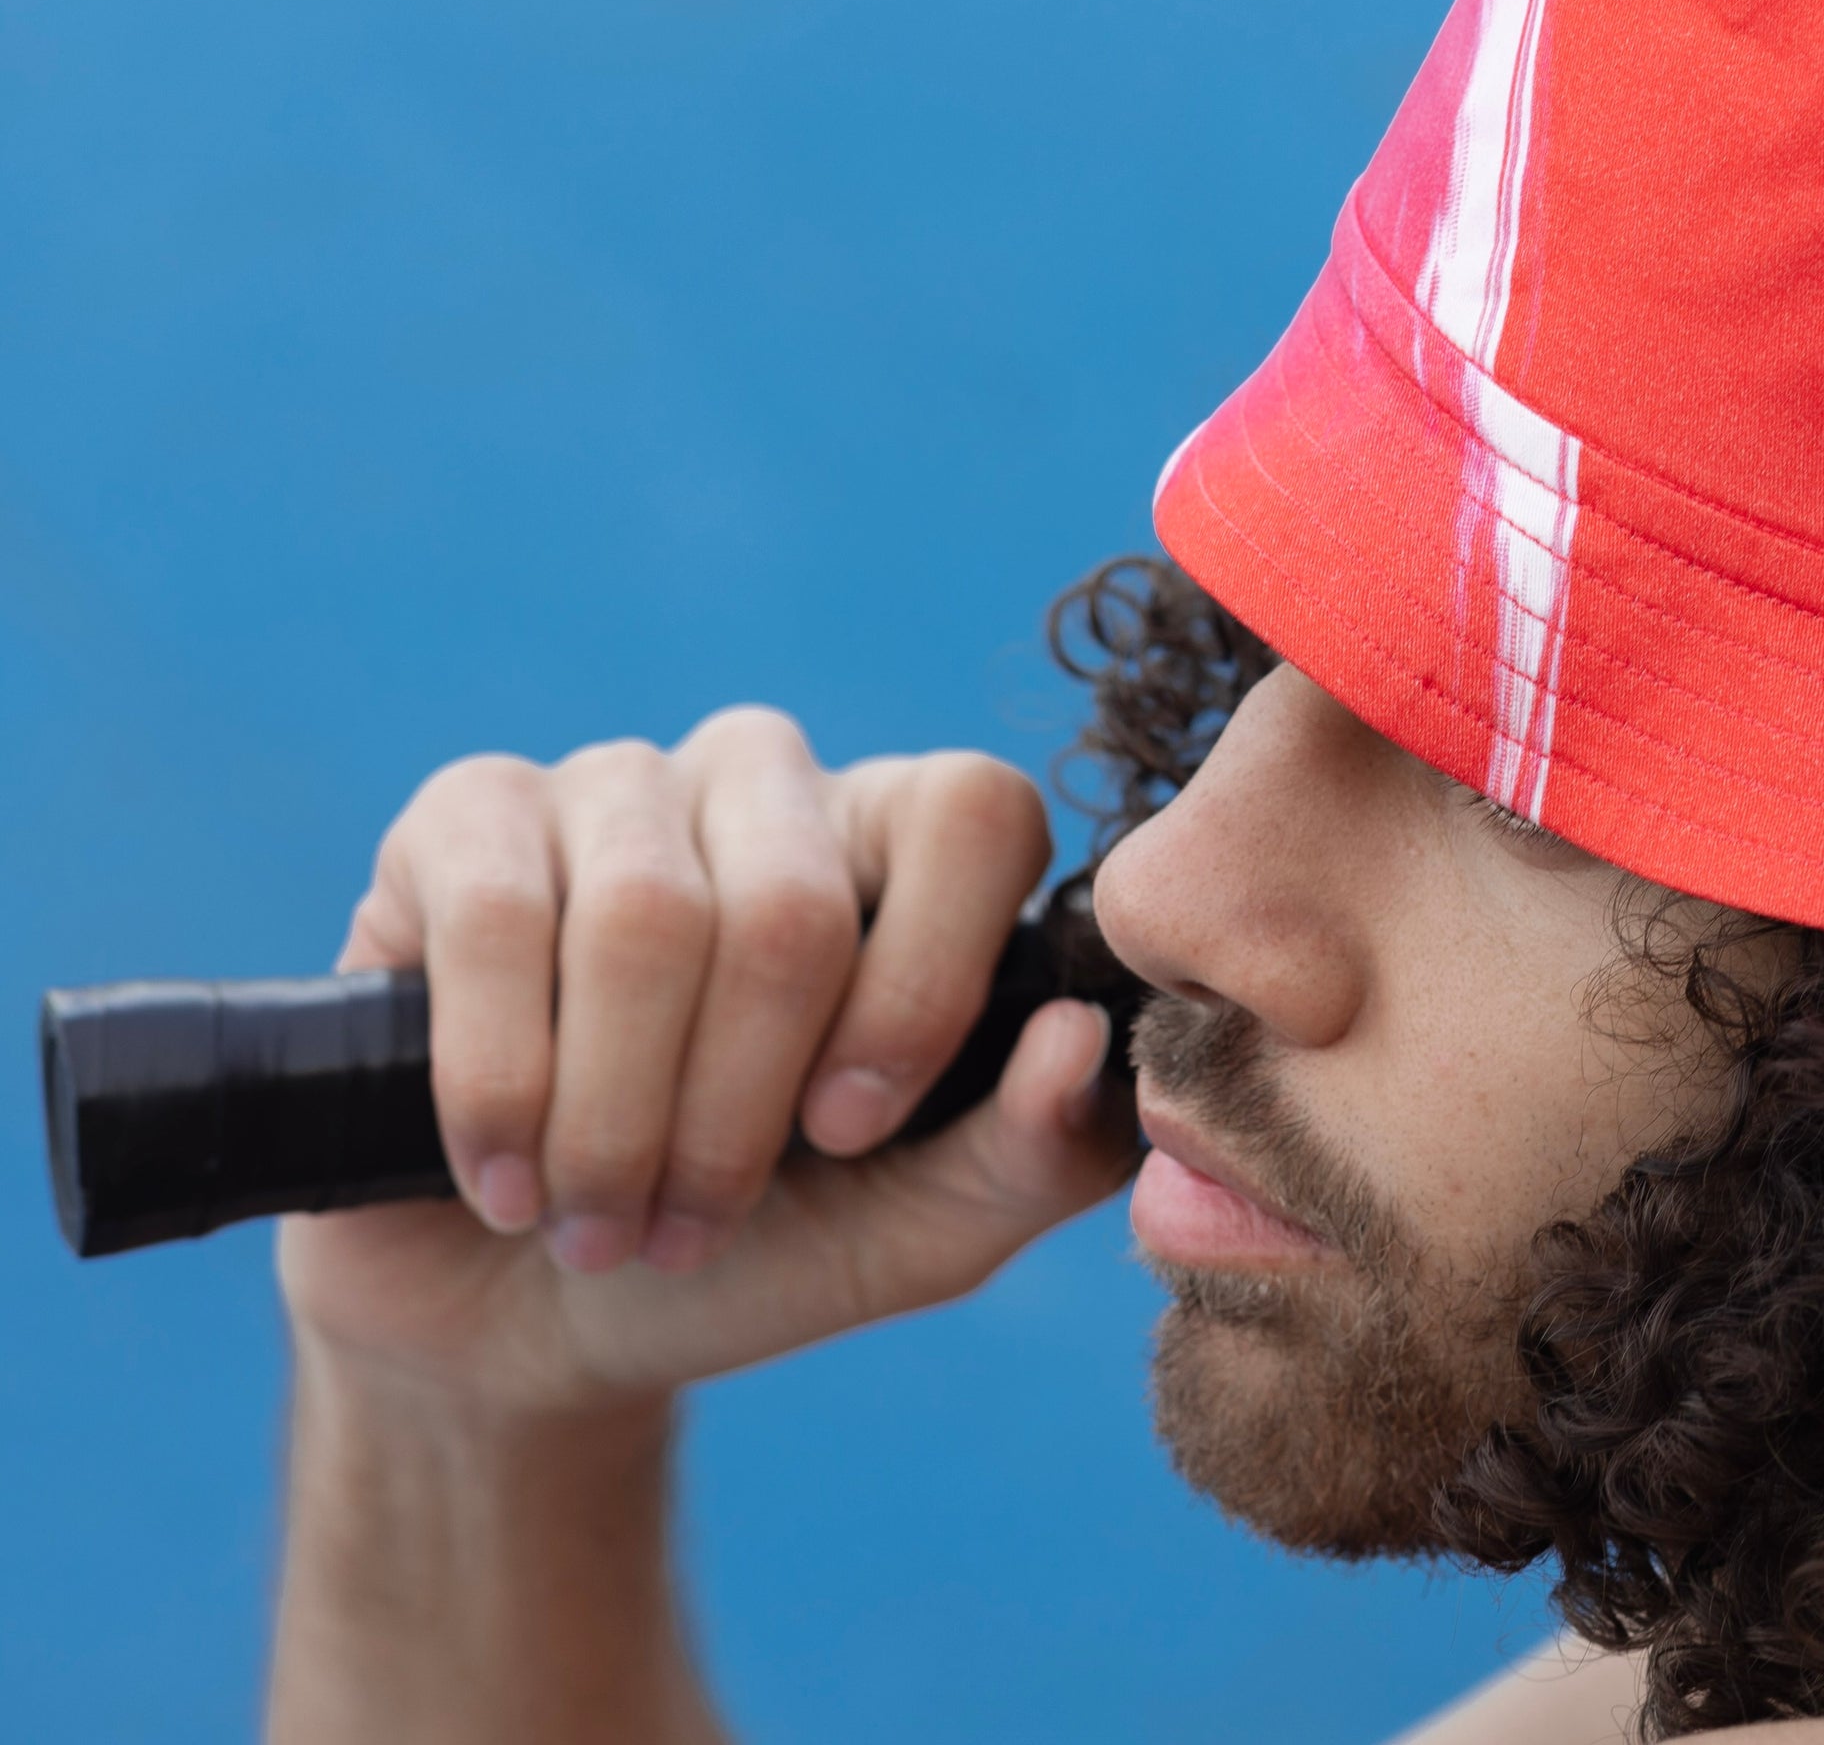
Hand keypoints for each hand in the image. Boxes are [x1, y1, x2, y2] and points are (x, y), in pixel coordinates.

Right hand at [277, 707, 1138, 1423]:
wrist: (533, 1324)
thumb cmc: (759, 1250)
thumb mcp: (921, 1234)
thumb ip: (1035, 1154)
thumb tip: (1075, 1039)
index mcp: (910, 848)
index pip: (974, 813)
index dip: (922, 984)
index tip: (851, 1135)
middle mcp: (774, 787)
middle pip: (796, 899)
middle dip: (737, 1110)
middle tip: (692, 1227)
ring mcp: (617, 784)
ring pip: (645, 914)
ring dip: (616, 1117)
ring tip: (598, 1223)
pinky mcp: (462, 817)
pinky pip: (494, 911)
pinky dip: (501, 1081)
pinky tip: (504, 1176)